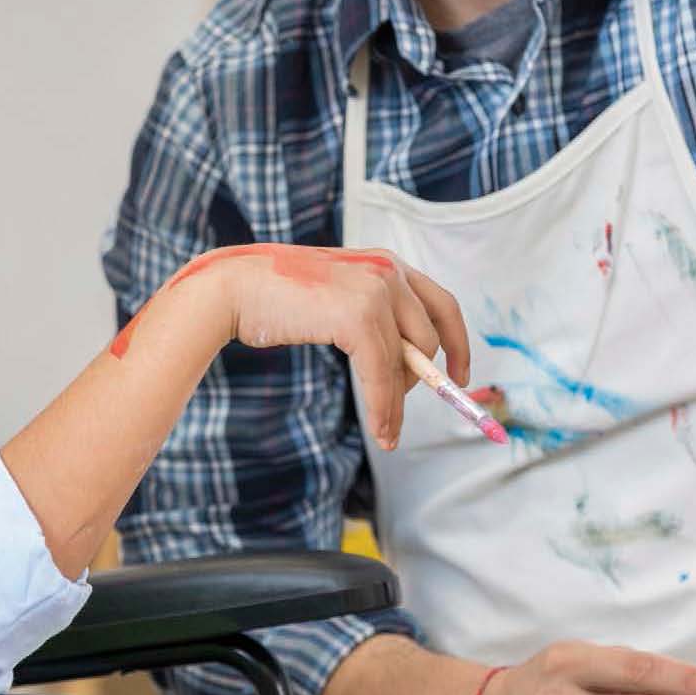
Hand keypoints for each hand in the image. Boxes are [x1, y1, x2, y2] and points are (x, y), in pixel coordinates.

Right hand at [200, 243, 467, 449]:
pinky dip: (384, 408)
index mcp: (385, 262)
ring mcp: (375, 291)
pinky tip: (381, 431)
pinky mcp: (358, 317)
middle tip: (398, 409)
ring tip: (387, 432)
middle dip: (420, 382)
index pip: (442, 303)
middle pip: (429, 338)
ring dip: (398, 405)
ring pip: (407, 364)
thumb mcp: (336, 296)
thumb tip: (405, 363)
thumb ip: (371, 314)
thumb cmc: (275, 296)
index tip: (460, 375)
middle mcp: (388, 270)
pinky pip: (383, 376)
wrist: (234, 288)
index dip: (459, 342)